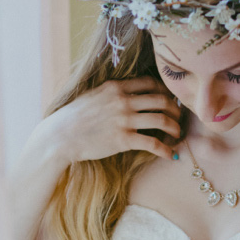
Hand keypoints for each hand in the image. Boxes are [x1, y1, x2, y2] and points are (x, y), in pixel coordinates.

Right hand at [49, 76, 181, 162]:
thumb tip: (128, 93)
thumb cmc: (74, 117)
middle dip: (175, 109)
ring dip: (175, 128)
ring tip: (177, 135)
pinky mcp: (124, 140)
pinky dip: (166, 150)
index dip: (165, 91)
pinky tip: (171, 156)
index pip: (150, 83)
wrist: (61, 135)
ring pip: (161, 120)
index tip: (170, 100)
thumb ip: (112, 92)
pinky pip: (153, 144)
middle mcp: (123, 100)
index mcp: (116, 87)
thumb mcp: (94, 95)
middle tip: (178, 118)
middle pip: (161, 100)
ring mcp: (124, 120)